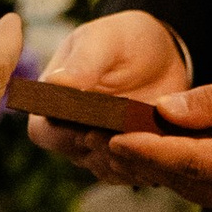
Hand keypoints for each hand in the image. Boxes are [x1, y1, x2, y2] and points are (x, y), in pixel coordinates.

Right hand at [25, 10, 190, 188]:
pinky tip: (166, 150)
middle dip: (107, 151)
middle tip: (133, 138)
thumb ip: (83, 62)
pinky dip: (150, 164)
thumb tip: (55, 83)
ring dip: (131, 161)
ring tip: (153, 144)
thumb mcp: (105, 40)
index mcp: (52, 102)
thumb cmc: (123, 40)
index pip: (45, 132)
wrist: (161, 54)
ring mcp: (99, 150)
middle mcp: (70, 133)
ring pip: (109, 169)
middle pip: (80, 156)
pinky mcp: (128, 158)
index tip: (94, 130)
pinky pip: (135, 171)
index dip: (67, 136)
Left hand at [110, 67, 211, 211]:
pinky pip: (205, 191)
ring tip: (111, 141)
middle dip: (141, 159)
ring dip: (154, 168)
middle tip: (95, 137)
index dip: (152, 150)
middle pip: (187, 182)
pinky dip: (178, 172)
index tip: (114, 135)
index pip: (197, 163)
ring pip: (192, 190)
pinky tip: (150, 151)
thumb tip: (166, 111)